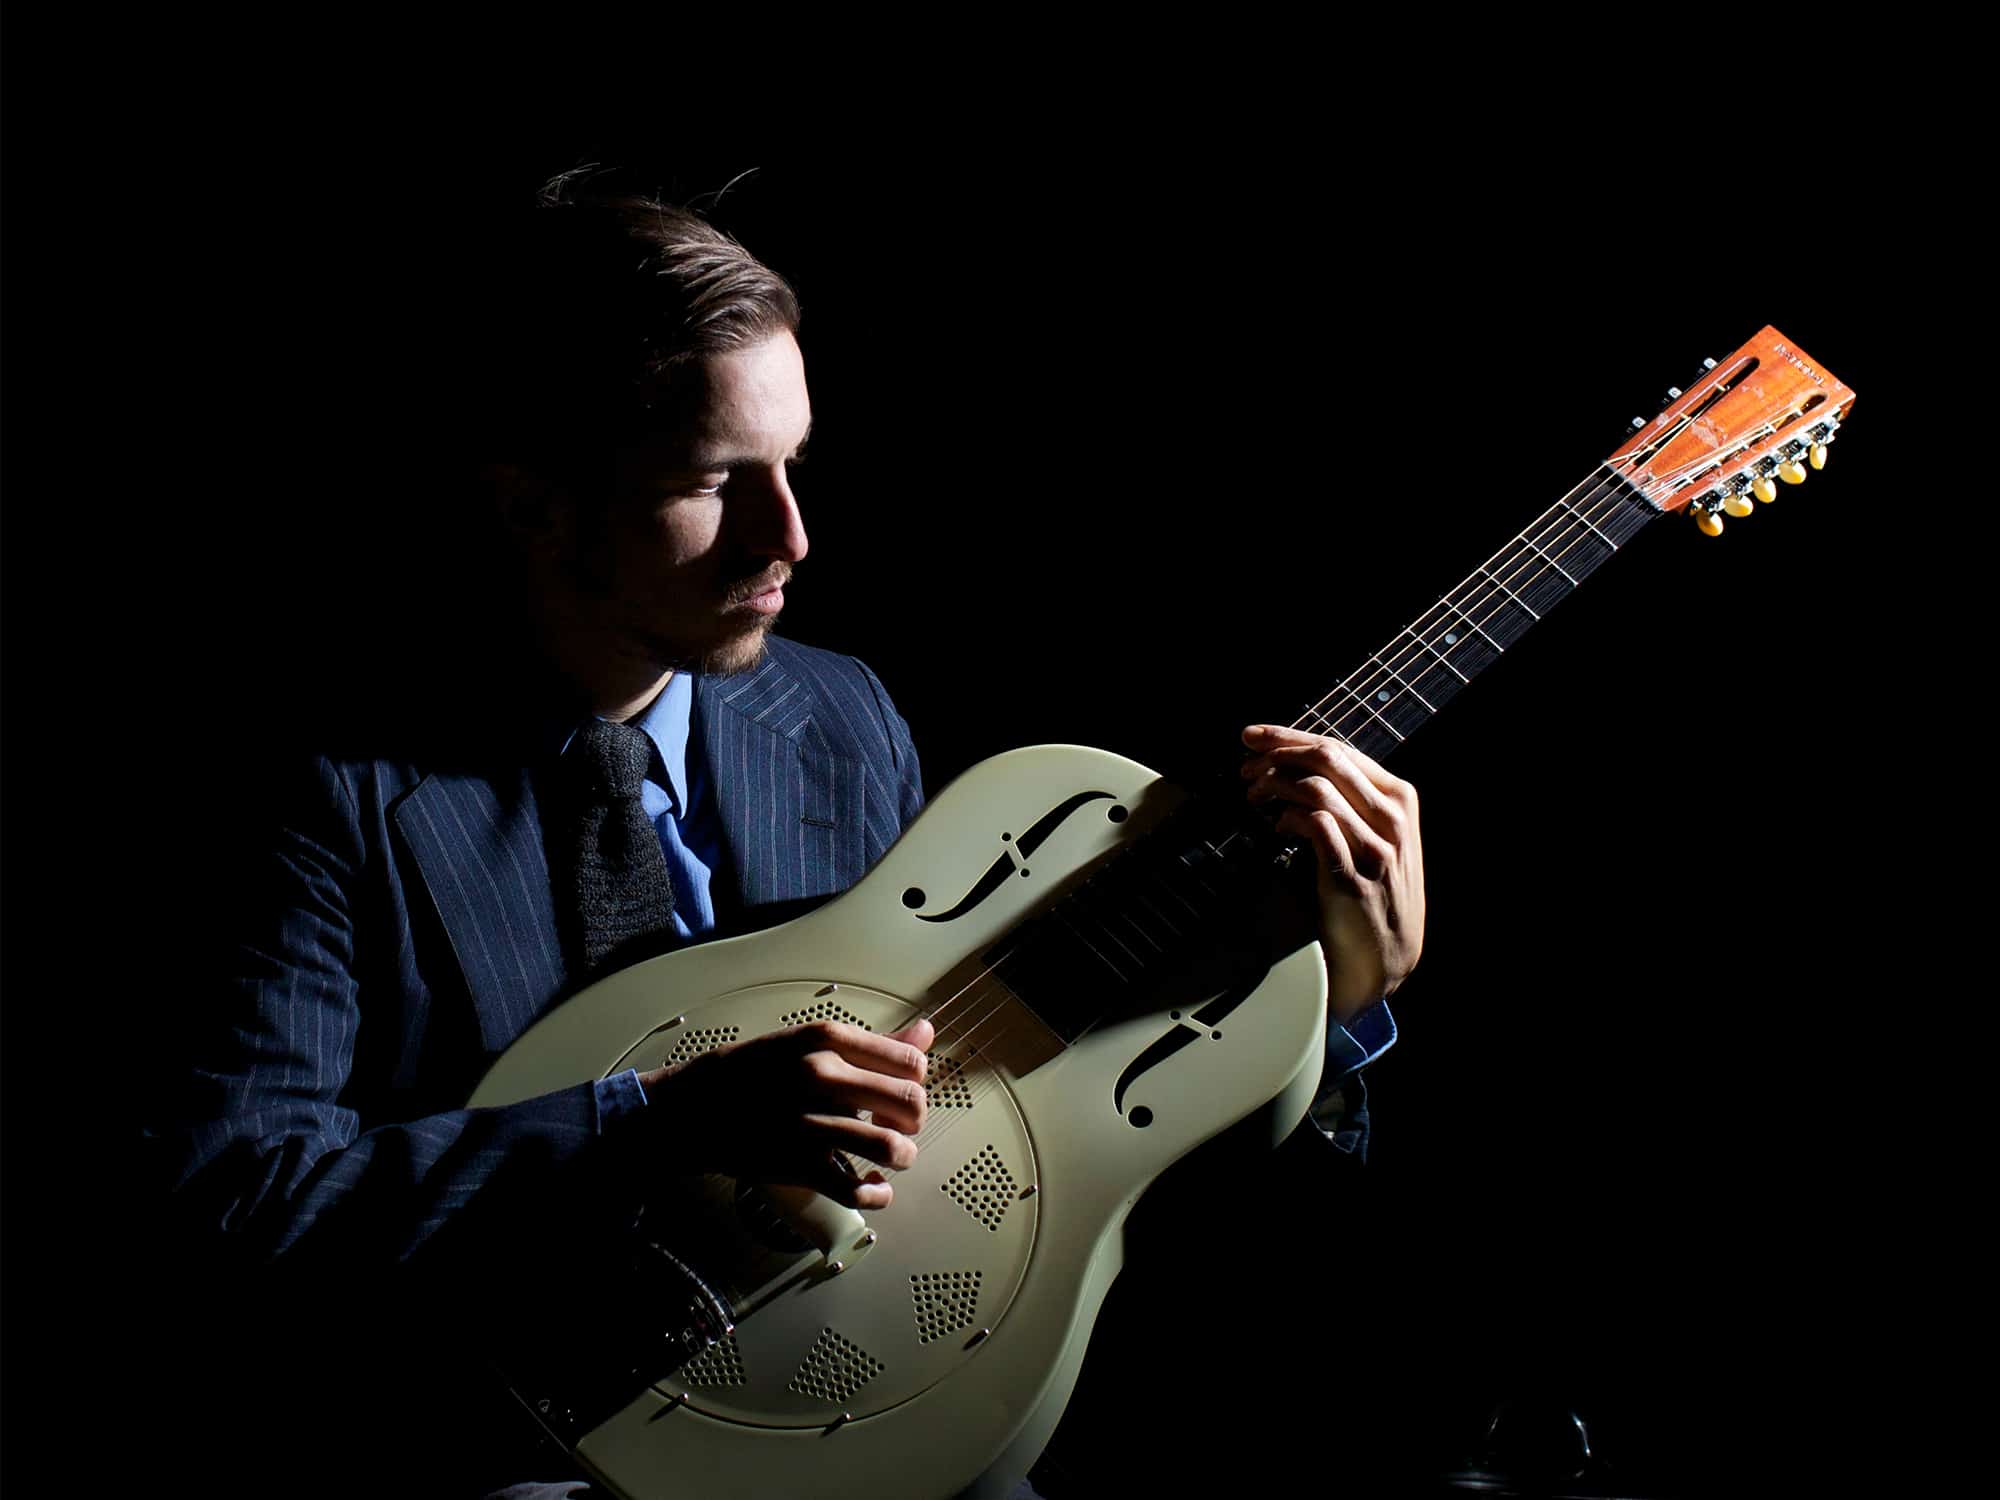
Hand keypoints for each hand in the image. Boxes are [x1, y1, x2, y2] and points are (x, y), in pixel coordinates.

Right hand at [637, 1017, 932, 1208]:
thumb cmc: (752, 1071)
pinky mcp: (799, 1165)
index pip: (910, 1062)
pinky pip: (858, 1190)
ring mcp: (810, 1123)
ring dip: (903, 1157)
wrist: (692, 1108)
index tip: (901, 1090)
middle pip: (910, 1103)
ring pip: (891, 1147)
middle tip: (897, 1124)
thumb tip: (925, 1033)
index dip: (915, 1082)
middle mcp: (822, 1076)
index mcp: (827, 1040)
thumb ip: (872, 1043)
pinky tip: (874, 1187)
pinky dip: (877, 1195)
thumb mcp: (808, 1042)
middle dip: (914, 1120)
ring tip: (892, 1157)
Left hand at [1239, 724, 1425, 1023]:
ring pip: (1318, 787)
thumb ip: (1352, 801)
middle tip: (1245, 766)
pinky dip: (1287, 817)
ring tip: (1252, 795)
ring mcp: (1377, 848)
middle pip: (1327, 758)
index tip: (1253, 737)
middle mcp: (1393, 818)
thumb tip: (1296, 764)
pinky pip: (1316, 825)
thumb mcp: (1376, 838)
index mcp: (1399, 799)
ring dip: (1274, 784)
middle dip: (1277, 754)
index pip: (1340, 748)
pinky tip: (1275, 825)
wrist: (1385, 960)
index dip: (1289, 736)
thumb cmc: (1373, 896)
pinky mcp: (1354, 877)